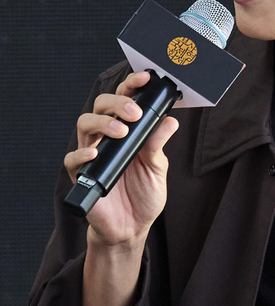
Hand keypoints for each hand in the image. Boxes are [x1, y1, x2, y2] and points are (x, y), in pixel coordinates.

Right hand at [65, 70, 178, 245]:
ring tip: (122, 132)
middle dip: (118, 102)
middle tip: (135, 112)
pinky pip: (73, 158)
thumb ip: (158, 145)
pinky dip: (82, 154)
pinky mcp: (81, 174)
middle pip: (102, 106)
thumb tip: (170, 121)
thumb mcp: (158, 169)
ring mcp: (93, 154)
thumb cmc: (144, 196)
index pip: (125, 100)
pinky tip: (95, 154)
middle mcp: (107, 138)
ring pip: (85, 124)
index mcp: (128, 132)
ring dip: (103, 123)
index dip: (132, 86)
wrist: (131, 228)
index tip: (145, 78)